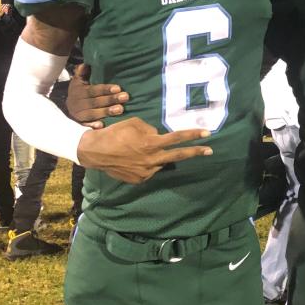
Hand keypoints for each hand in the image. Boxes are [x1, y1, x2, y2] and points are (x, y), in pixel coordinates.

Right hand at [67, 63, 128, 128]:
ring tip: (121, 109)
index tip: (118, 88)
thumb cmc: (79, 89)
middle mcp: (78, 103)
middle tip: (125, 97)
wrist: (68, 106)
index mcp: (79, 90)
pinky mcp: (80, 123)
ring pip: (93, 113)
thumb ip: (82, 71)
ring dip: (106, 112)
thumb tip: (87, 64)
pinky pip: (86, 125)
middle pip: (95, 102)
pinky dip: (92, 125)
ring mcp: (79, 114)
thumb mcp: (79, 79)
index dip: (105, 89)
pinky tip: (102, 125)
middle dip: (111, 100)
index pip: (93, 90)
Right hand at [76, 116, 211, 183]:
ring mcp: (146, 172)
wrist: (95, 152)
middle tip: (210, 150)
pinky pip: (150, 169)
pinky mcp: (139, 180)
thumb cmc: (114, 133)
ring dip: (159, 156)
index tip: (207, 134)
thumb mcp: (134, 123)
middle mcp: (151, 159)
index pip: (177, 138)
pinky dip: (147, 163)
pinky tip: (134, 159)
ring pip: (160, 162)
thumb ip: (150, 130)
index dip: (192, 135)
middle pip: (178, 156)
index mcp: (151, 143)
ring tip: (141, 151)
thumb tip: (158, 136)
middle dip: (195, 152)